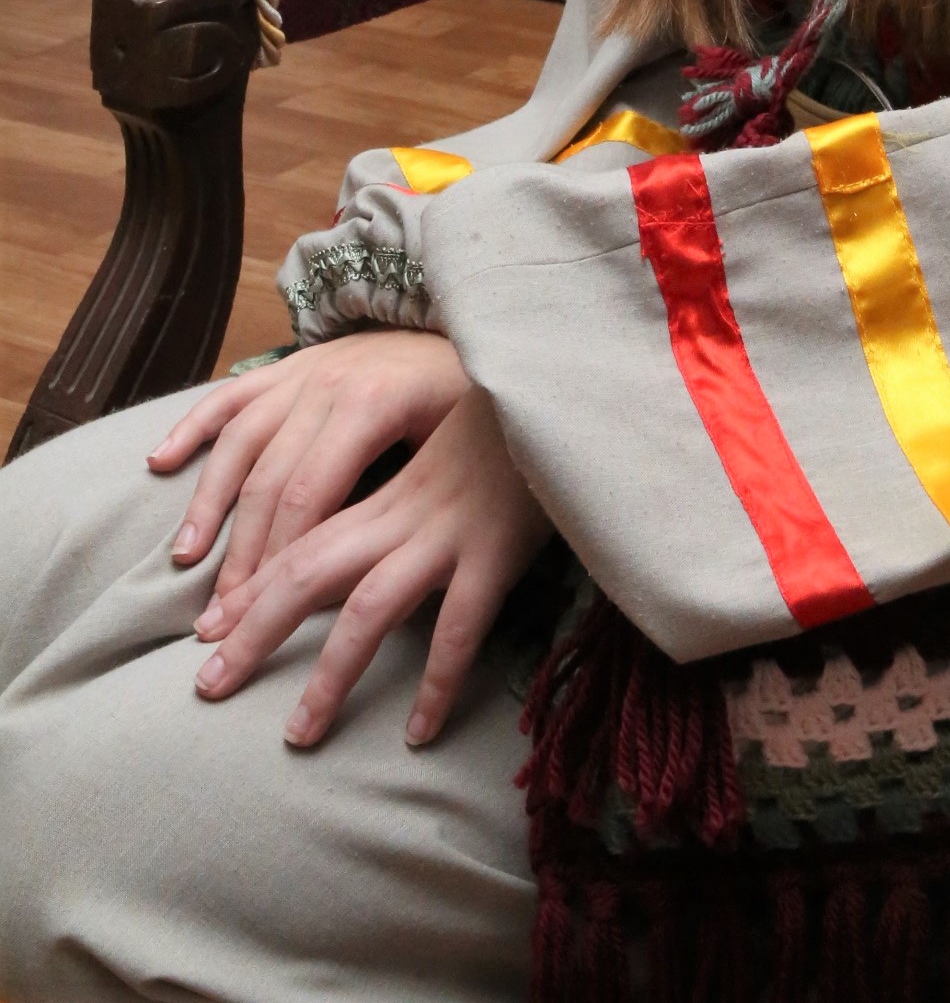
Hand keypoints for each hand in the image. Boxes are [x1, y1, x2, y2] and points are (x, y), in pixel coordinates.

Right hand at [150, 329, 468, 598]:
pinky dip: (192, 427)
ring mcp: (302, 372)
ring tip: (184, 560)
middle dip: (240, 555)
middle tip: (217, 618)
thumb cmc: (468, 398)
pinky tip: (160, 461)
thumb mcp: (458, 441)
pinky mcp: (289, 365)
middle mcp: (327, 384)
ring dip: (208, 504)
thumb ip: (416, 494)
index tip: (255, 616)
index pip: (308, 496)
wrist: (470, 325)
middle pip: (267, 481)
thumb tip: (379, 574)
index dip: (278, 560)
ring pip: (239, 442)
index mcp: (371, 405)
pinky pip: (229, 396)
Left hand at [192, 388, 552, 747]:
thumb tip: (356, 557)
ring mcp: (449, 533)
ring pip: (368, 608)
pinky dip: (436, 682)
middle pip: (309, 573)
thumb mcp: (443, 460)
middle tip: (208, 688)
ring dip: (328, 676)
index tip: (207, 633)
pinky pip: (459, 627)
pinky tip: (418, 731)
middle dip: (254, 632)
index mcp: (387, 492)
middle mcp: (404, 512)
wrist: (562, 395)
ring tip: (298, 734)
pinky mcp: (497, 552)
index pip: (300, 540)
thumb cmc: (509, 432)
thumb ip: (402, 503)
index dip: (250, 587)